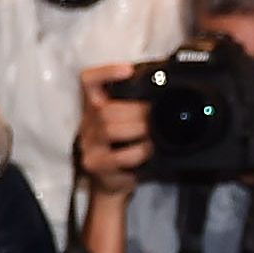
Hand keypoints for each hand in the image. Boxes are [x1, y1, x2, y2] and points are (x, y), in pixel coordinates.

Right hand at [77, 64, 151, 197]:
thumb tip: (166, 89)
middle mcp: (87, 124)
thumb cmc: (124, 147)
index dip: (105, 73)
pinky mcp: (96, 165)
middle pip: (104, 109)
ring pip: (109, 130)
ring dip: (137, 130)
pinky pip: (117, 157)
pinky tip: (147, 151)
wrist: (113, 182)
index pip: (88, 82)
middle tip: (155, 114)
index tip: (128, 70)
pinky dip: (137, 153)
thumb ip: (136, 106)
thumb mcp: (126, 123)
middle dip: (135, 110)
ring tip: (153, 133)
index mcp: (94, 107)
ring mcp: (89, 146)